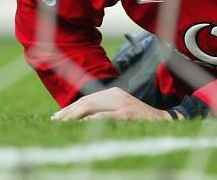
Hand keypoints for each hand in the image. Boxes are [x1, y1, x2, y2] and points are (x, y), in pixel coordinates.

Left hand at [51, 87, 172, 120]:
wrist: (162, 121)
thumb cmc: (138, 118)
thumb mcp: (120, 110)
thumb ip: (104, 110)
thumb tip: (81, 117)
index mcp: (113, 93)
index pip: (86, 99)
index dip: (70, 107)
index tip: (57, 116)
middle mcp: (116, 95)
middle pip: (86, 101)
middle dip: (68, 111)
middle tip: (55, 121)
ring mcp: (121, 104)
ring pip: (91, 107)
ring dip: (74, 115)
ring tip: (62, 123)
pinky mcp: (125, 114)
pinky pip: (103, 116)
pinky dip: (90, 120)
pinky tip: (80, 124)